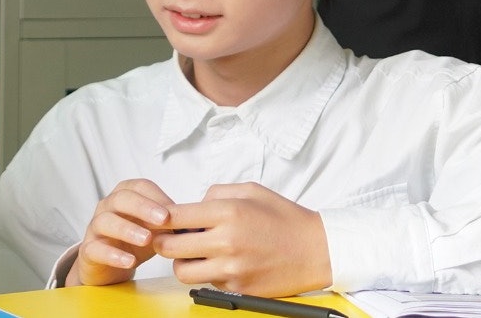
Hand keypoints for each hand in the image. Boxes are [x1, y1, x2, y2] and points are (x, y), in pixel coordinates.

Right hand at [67, 178, 174, 287]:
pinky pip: (96, 248)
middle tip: (163, 219)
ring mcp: (96, 229)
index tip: (175, 210)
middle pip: (120, 198)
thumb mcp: (155, 230)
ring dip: (127, 229)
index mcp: (125, 197)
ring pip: (105, 221)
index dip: (157, 196)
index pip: (139, 186)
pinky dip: (112, 254)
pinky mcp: (89, 251)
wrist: (109, 268)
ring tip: (147, 240)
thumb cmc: (135, 243)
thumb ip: (171, 223)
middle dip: (143, 207)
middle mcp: (108, 208)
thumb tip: (196, 223)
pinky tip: (129, 261)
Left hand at [154, 182, 329, 295]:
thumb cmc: (285, 219)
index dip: (162, 217)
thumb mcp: (251, 191)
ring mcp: (232, 268)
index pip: (175, 216)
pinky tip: (218, 263)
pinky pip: (206, 283)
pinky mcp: (238, 288)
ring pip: (183, 271)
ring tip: (191, 254)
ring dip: (180, 262)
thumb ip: (216, 193)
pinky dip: (206, 274)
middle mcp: (226, 241)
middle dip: (164, 241)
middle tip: (170, 237)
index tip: (163, 218)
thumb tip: (192, 204)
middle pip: (170, 246)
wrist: (317, 250)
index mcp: (228, 212)